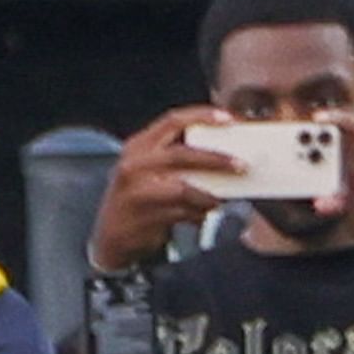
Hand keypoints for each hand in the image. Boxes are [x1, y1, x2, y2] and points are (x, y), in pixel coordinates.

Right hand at [90, 107, 241, 270]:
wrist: (111, 237)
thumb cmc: (138, 198)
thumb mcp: (146, 169)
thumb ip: (173, 156)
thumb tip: (224, 150)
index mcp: (138, 146)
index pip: (172, 120)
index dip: (203, 116)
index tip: (231, 119)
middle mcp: (134, 165)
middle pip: (182, 154)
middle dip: (216, 158)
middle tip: (242, 165)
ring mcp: (138, 192)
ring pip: (186, 188)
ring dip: (211, 194)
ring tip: (224, 198)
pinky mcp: (146, 217)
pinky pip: (184, 212)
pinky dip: (200, 213)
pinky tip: (205, 215)